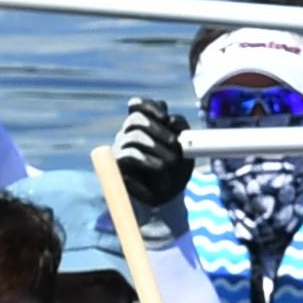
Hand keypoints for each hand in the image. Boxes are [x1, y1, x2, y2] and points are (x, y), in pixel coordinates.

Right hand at [113, 98, 190, 213]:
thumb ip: (181, 130)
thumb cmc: (176, 169)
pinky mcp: (118, 165)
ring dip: (156, 147)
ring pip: (134, 136)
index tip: (165, 117)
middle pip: (136, 119)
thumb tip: (172, 120)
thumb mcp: (184, 148)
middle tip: (174, 142)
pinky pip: (130, 155)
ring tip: (171, 161)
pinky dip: (148, 160)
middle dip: (157, 128)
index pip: (138, 105)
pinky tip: (160, 168)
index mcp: (144, 125)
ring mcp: (121, 148)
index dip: (149, 106)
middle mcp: (129, 133)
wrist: (168, 196)